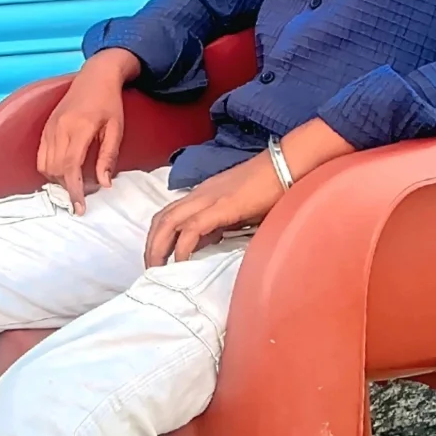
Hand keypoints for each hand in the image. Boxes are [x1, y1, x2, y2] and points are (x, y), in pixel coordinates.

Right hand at [37, 48, 140, 213]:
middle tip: (86, 193)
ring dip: (59, 179)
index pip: (71, 167)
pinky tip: (66, 170)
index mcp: (79, 128)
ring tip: (77, 181)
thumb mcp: (116, 129)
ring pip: (46, 165)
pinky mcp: (46, 128)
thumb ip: (108, 157)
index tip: (79, 208)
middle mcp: (59, 128)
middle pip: (56, 170)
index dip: (74, 191)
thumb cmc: (109, 102)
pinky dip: (51, 169)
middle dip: (68, 187)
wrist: (95, 77)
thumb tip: (104, 184)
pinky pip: (41, 156)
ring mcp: (50, 127)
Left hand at [144, 150, 284, 267]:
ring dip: (158, 247)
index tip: (157, 259)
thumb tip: (207, 243)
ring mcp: (208, 199)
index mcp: (202, 194)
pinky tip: (181, 263)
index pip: (169, 214)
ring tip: (157, 270)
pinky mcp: (221, 207)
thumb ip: (220, 223)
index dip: (157, 236)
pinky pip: (192, 228)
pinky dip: (181, 247)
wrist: (285, 164)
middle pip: (161, 218)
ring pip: (169, 222)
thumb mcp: (237, 209)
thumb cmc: (269, 186)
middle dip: (151, 245)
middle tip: (150, 269)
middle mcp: (199, 194)